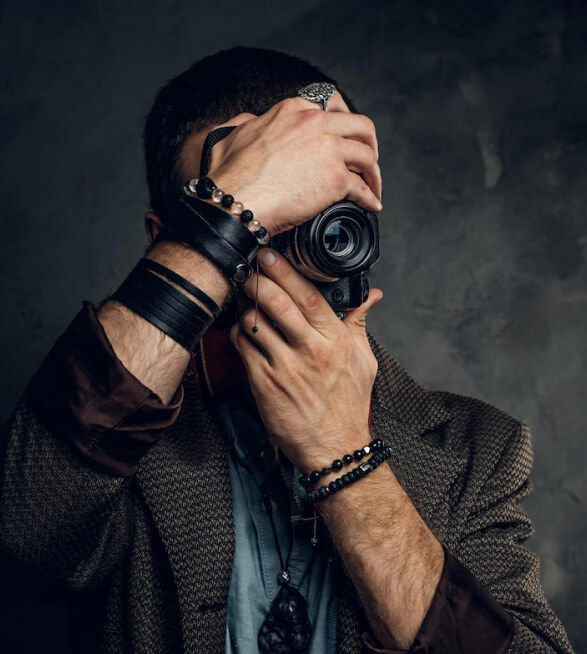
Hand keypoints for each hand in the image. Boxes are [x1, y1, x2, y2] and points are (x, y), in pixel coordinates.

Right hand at [201, 93, 381, 235]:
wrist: (235, 201)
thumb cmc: (230, 175)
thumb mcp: (234, 134)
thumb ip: (249, 123)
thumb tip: (253, 122)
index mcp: (292, 111)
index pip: (331, 107)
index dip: (343, 124)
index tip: (345, 138)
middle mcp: (315, 124)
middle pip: (359, 126)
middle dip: (368, 143)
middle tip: (368, 160)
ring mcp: (328, 150)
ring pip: (367, 156)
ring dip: (373, 173)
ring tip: (372, 187)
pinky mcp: (335, 179)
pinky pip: (363, 188)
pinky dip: (370, 198)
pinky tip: (370, 205)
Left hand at [228, 247, 382, 472]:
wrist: (334, 448)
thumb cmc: (348, 404)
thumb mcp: (363, 360)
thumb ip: (359, 322)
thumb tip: (372, 295)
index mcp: (335, 341)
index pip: (309, 296)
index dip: (286, 271)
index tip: (271, 254)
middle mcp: (309, 352)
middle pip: (277, 303)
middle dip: (259, 278)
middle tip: (249, 263)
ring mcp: (284, 368)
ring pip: (254, 322)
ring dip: (246, 305)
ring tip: (246, 297)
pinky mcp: (263, 384)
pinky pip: (243, 347)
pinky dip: (240, 333)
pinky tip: (245, 329)